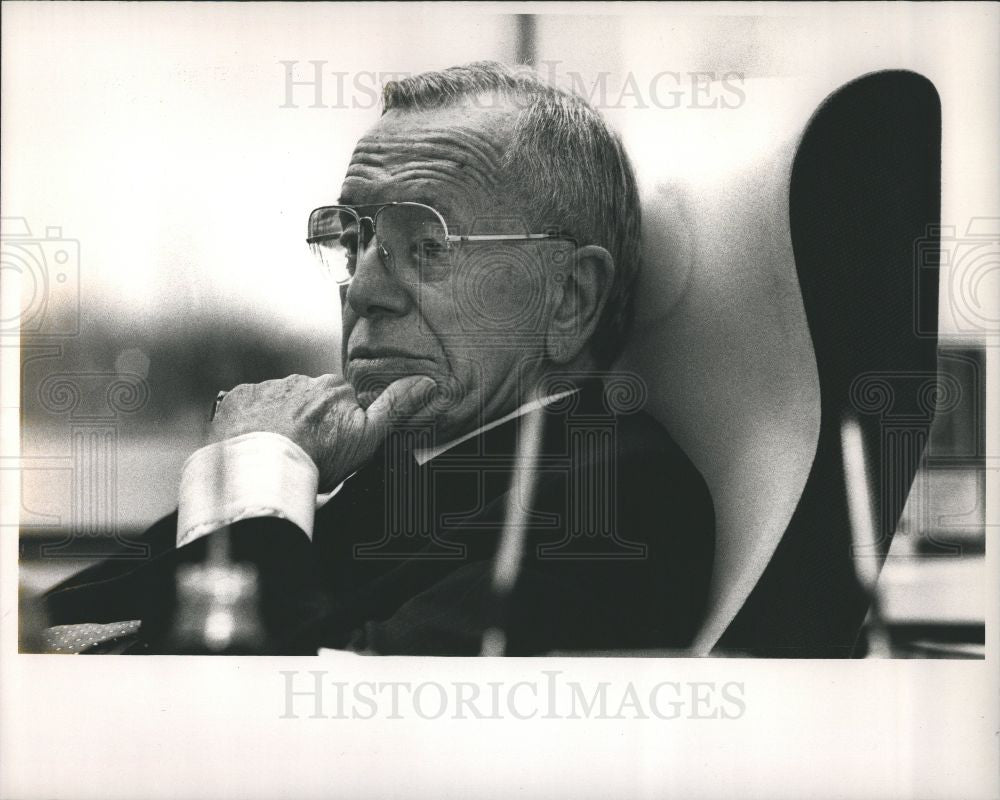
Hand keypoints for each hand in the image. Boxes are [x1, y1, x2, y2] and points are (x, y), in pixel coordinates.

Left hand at [208, 374, 435, 489]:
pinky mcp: (238, 398)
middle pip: (307, 401)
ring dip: (277, 422)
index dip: (337, 426)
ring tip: (277, 452)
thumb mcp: (368, 437)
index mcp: (333, 388)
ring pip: (277, 404)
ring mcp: (267, 388)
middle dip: (307, 422)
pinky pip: (247, 407)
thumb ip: (395, 407)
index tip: (330, 445)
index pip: (339, 402)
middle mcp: (300, 381)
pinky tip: (255, 443)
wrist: (263, 469)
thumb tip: (425, 383)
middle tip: (305, 452)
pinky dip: (250, 422)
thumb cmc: (317, 457)